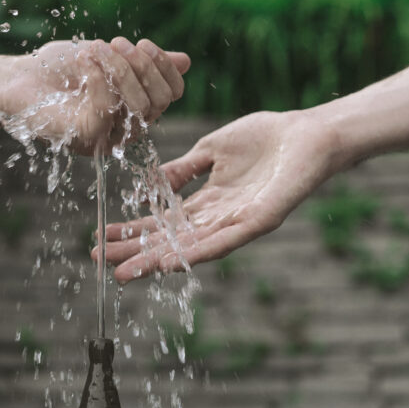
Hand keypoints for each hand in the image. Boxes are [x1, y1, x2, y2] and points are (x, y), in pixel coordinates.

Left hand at [0, 37, 189, 154]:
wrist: (18, 77)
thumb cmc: (61, 69)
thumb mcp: (109, 58)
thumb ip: (144, 61)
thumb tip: (185, 61)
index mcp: (136, 110)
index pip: (172, 94)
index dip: (165, 67)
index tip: (144, 44)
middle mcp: (125, 129)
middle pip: (159, 101)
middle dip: (141, 65)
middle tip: (115, 43)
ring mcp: (106, 138)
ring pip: (137, 106)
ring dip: (119, 68)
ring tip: (95, 48)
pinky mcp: (83, 139)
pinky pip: (107, 110)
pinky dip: (97, 78)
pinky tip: (83, 59)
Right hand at [98, 111, 339, 282]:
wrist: (308, 134)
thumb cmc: (266, 137)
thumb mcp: (211, 150)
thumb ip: (183, 169)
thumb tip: (150, 183)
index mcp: (207, 201)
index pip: (162, 222)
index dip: (132, 230)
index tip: (101, 237)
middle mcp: (219, 219)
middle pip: (169, 241)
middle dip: (134, 252)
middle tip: (101, 264)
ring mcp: (237, 224)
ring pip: (190, 249)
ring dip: (156, 261)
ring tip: (126, 273)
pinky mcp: (259, 222)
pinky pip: (224, 242)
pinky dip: (196, 253)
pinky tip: (172, 263)